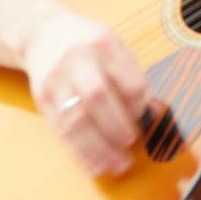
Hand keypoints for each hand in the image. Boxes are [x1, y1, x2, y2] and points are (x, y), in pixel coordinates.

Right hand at [22, 8, 152, 176]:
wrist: (44, 33)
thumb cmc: (89, 44)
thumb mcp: (115, 47)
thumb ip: (134, 77)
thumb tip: (157, 112)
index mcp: (104, 44)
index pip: (127, 80)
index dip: (138, 105)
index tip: (142, 117)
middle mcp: (78, 60)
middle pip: (98, 98)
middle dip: (117, 127)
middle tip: (131, 143)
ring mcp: (56, 80)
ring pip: (76, 120)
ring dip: (99, 149)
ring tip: (117, 166)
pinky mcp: (42, 99)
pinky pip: (62, 131)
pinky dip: (80, 153)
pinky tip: (95, 165)